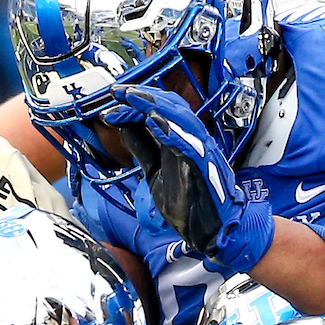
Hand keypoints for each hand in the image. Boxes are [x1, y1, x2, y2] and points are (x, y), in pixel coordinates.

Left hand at [104, 86, 273, 271]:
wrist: (212, 232)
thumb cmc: (191, 205)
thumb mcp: (155, 174)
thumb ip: (143, 151)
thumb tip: (126, 128)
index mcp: (181, 142)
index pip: (159, 112)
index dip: (135, 105)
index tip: (112, 103)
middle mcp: (193, 141)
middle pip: (171, 106)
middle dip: (143, 96)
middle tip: (118, 92)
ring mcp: (201, 151)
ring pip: (181, 117)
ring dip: (155, 105)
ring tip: (132, 97)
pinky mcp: (205, 166)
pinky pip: (189, 142)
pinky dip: (171, 130)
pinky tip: (152, 121)